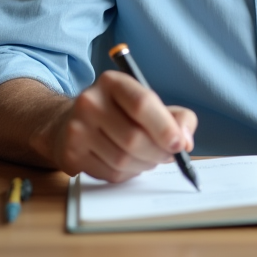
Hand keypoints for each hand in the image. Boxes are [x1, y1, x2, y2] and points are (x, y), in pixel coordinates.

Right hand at [45, 70, 196, 182]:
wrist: (71, 122)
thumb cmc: (120, 113)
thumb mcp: (149, 104)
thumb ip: (177, 117)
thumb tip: (185, 141)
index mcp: (112, 82)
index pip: (142, 104)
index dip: (165, 128)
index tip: (180, 144)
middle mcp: (90, 102)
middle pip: (133, 138)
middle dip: (158, 152)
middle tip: (168, 155)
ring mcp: (77, 129)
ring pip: (123, 160)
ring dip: (144, 165)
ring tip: (148, 158)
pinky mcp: (71, 154)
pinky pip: (110, 174)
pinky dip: (128, 174)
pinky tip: (129, 164)